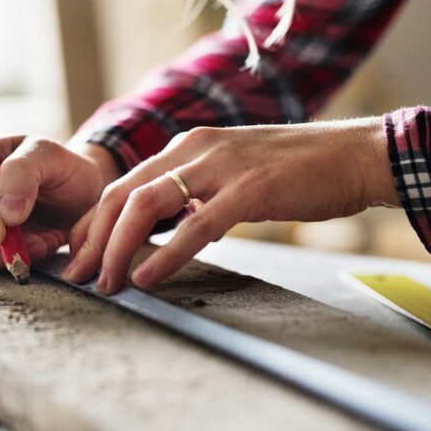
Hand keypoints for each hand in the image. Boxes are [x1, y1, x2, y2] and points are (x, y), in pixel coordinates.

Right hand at [0, 135, 119, 270]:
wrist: (81, 192)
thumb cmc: (59, 166)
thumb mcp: (47, 154)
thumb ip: (22, 172)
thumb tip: (3, 213)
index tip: (2, 226)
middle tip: (28, 243)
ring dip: (8, 257)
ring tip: (45, 240)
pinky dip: (18, 263)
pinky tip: (43, 246)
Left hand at [62, 118, 397, 292]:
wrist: (355, 155)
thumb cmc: (297, 172)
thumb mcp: (233, 176)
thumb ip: (197, 195)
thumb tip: (169, 227)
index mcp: (188, 146)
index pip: (123, 185)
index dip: (93, 223)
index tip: (78, 257)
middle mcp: (194, 148)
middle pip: (122, 194)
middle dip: (92, 239)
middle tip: (76, 277)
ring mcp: (220, 165)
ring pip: (146, 206)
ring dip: (117, 248)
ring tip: (105, 283)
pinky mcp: (249, 188)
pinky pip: (195, 224)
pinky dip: (164, 254)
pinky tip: (146, 278)